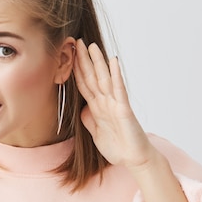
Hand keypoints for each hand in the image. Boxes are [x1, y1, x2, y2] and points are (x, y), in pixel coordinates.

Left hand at [72, 39, 154, 169]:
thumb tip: (82, 109)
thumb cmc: (118, 146)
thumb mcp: (95, 133)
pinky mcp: (124, 109)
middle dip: (84, 60)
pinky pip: (119, 89)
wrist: (133, 159)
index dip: (75, 71)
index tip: (68, 56)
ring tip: (92, 46)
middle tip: (76, 42)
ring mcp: (115, 104)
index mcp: (97, 107)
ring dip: (98, 62)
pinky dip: (116, 75)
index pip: (84, 84)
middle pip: (92, 77)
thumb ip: (89, 119)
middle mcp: (105, 102)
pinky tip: (113, 62)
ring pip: (104, 79)